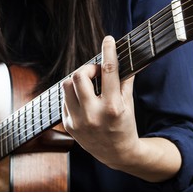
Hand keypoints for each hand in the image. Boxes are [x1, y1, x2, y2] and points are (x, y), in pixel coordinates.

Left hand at [62, 36, 181, 181]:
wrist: (116, 153)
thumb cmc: (125, 125)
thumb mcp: (128, 103)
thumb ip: (125, 80)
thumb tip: (125, 57)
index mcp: (112, 108)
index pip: (109, 72)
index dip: (108, 51)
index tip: (108, 39)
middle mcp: (93, 115)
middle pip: (79, 76)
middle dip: (87, 68)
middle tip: (95, 72)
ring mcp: (78, 121)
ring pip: (66, 85)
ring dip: (77, 80)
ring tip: (88, 85)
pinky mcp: (68, 125)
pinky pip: (64, 99)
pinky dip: (73, 94)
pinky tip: (83, 98)